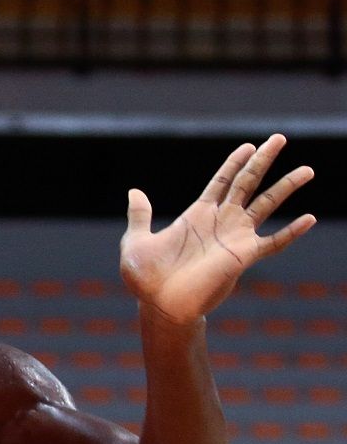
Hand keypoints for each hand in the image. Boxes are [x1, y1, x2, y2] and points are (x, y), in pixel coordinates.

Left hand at [122, 135, 316, 324]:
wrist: (159, 306)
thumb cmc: (145, 277)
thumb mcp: (137, 241)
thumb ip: (140, 216)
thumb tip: (135, 191)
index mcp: (197, 214)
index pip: (221, 181)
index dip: (234, 162)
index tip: (249, 145)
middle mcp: (220, 221)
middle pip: (247, 183)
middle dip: (263, 160)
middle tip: (279, 138)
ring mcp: (234, 238)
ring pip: (266, 205)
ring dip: (286, 187)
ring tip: (307, 170)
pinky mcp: (243, 257)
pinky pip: (273, 242)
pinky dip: (291, 231)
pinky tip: (308, 219)